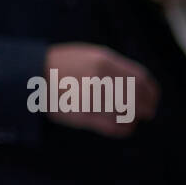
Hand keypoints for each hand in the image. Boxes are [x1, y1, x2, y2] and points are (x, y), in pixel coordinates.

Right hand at [41, 44, 159, 137]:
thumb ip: (115, 67)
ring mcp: (93, 97)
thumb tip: (140, 83)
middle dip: (147, 107)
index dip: (151, 91)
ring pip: (128, 113)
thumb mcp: (90, 56)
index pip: (140, 78)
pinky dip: (124, 129)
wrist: (32, 76)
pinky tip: (125, 127)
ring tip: (134, 120)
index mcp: (105, 61)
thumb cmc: (64, 66)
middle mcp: (101, 78)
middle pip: (137, 97)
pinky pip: (114, 127)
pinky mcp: (84, 115)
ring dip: (135, 118)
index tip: (153, 98)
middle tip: (148, 112)